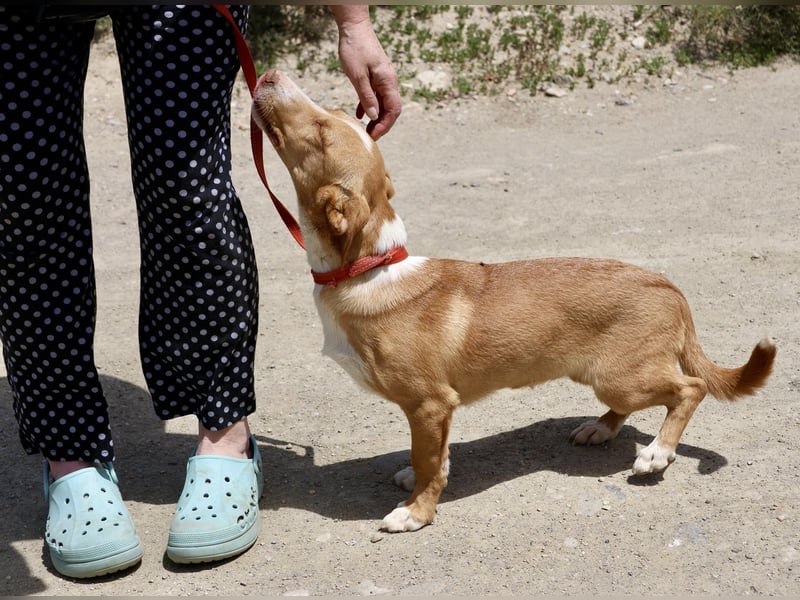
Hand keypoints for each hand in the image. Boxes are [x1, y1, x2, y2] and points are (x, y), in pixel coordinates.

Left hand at [329, 5, 401, 139]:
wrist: (353, 27)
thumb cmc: (355, 48)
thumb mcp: (357, 76)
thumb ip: (366, 96)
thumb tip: (373, 116)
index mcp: (388, 82)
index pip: (393, 110)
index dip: (384, 126)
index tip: (373, 136)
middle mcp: (389, 81)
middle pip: (390, 109)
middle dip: (381, 125)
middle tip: (369, 136)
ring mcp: (382, 79)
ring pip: (382, 104)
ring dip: (375, 118)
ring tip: (365, 130)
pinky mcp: (375, 76)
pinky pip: (375, 96)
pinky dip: (369, 106)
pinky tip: (360, 115)